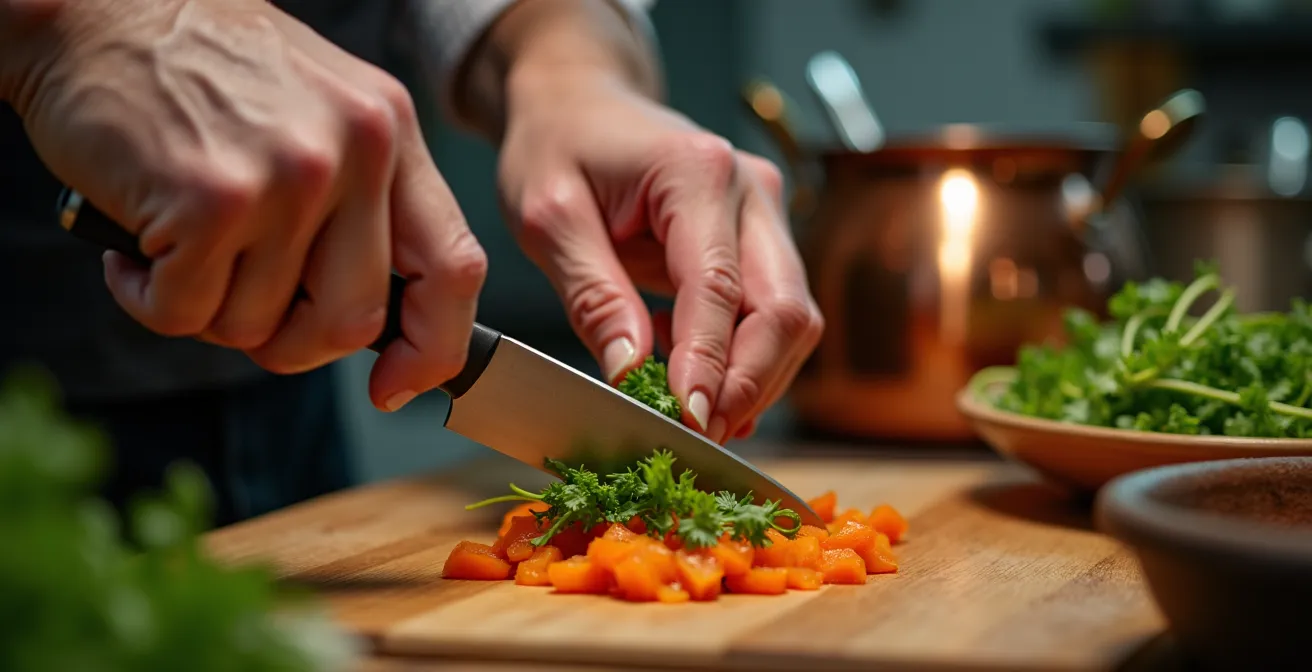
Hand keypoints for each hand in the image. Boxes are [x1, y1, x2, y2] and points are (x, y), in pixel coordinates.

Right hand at [8, 0, 485, 410]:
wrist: (96, 10)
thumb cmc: (205, 69)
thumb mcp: (321, 110)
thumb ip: (361, 203)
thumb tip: (376, 322)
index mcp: (391, 133)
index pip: (454, 267)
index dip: (434, 348)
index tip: (398, 385)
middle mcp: (354, 152)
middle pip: (353, 323)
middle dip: (293, 345)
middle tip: (244, 314)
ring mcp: (287, 177)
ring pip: (260, 324)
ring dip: (208, 311)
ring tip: (176, 249)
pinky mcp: (211, 201)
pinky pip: (188, 314)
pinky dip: (149, 300)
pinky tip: (133, 250)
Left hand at [497, 75, 823, 442]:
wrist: (580, 107)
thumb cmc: (558, 149)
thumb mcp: (550, 219)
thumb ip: (594, 296)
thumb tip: (633, 375)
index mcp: (696, 172)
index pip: (717, 287)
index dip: (708, 364)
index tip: (686, 423)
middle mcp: (751, 189)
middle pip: (784, 309)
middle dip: (749, 384)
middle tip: (697, 438)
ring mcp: (765, 214)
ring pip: (792, 319)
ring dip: (753, 380)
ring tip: (691, 416)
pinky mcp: (763, 240)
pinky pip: (773, 314)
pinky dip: (746, 360)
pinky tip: (695, 380)